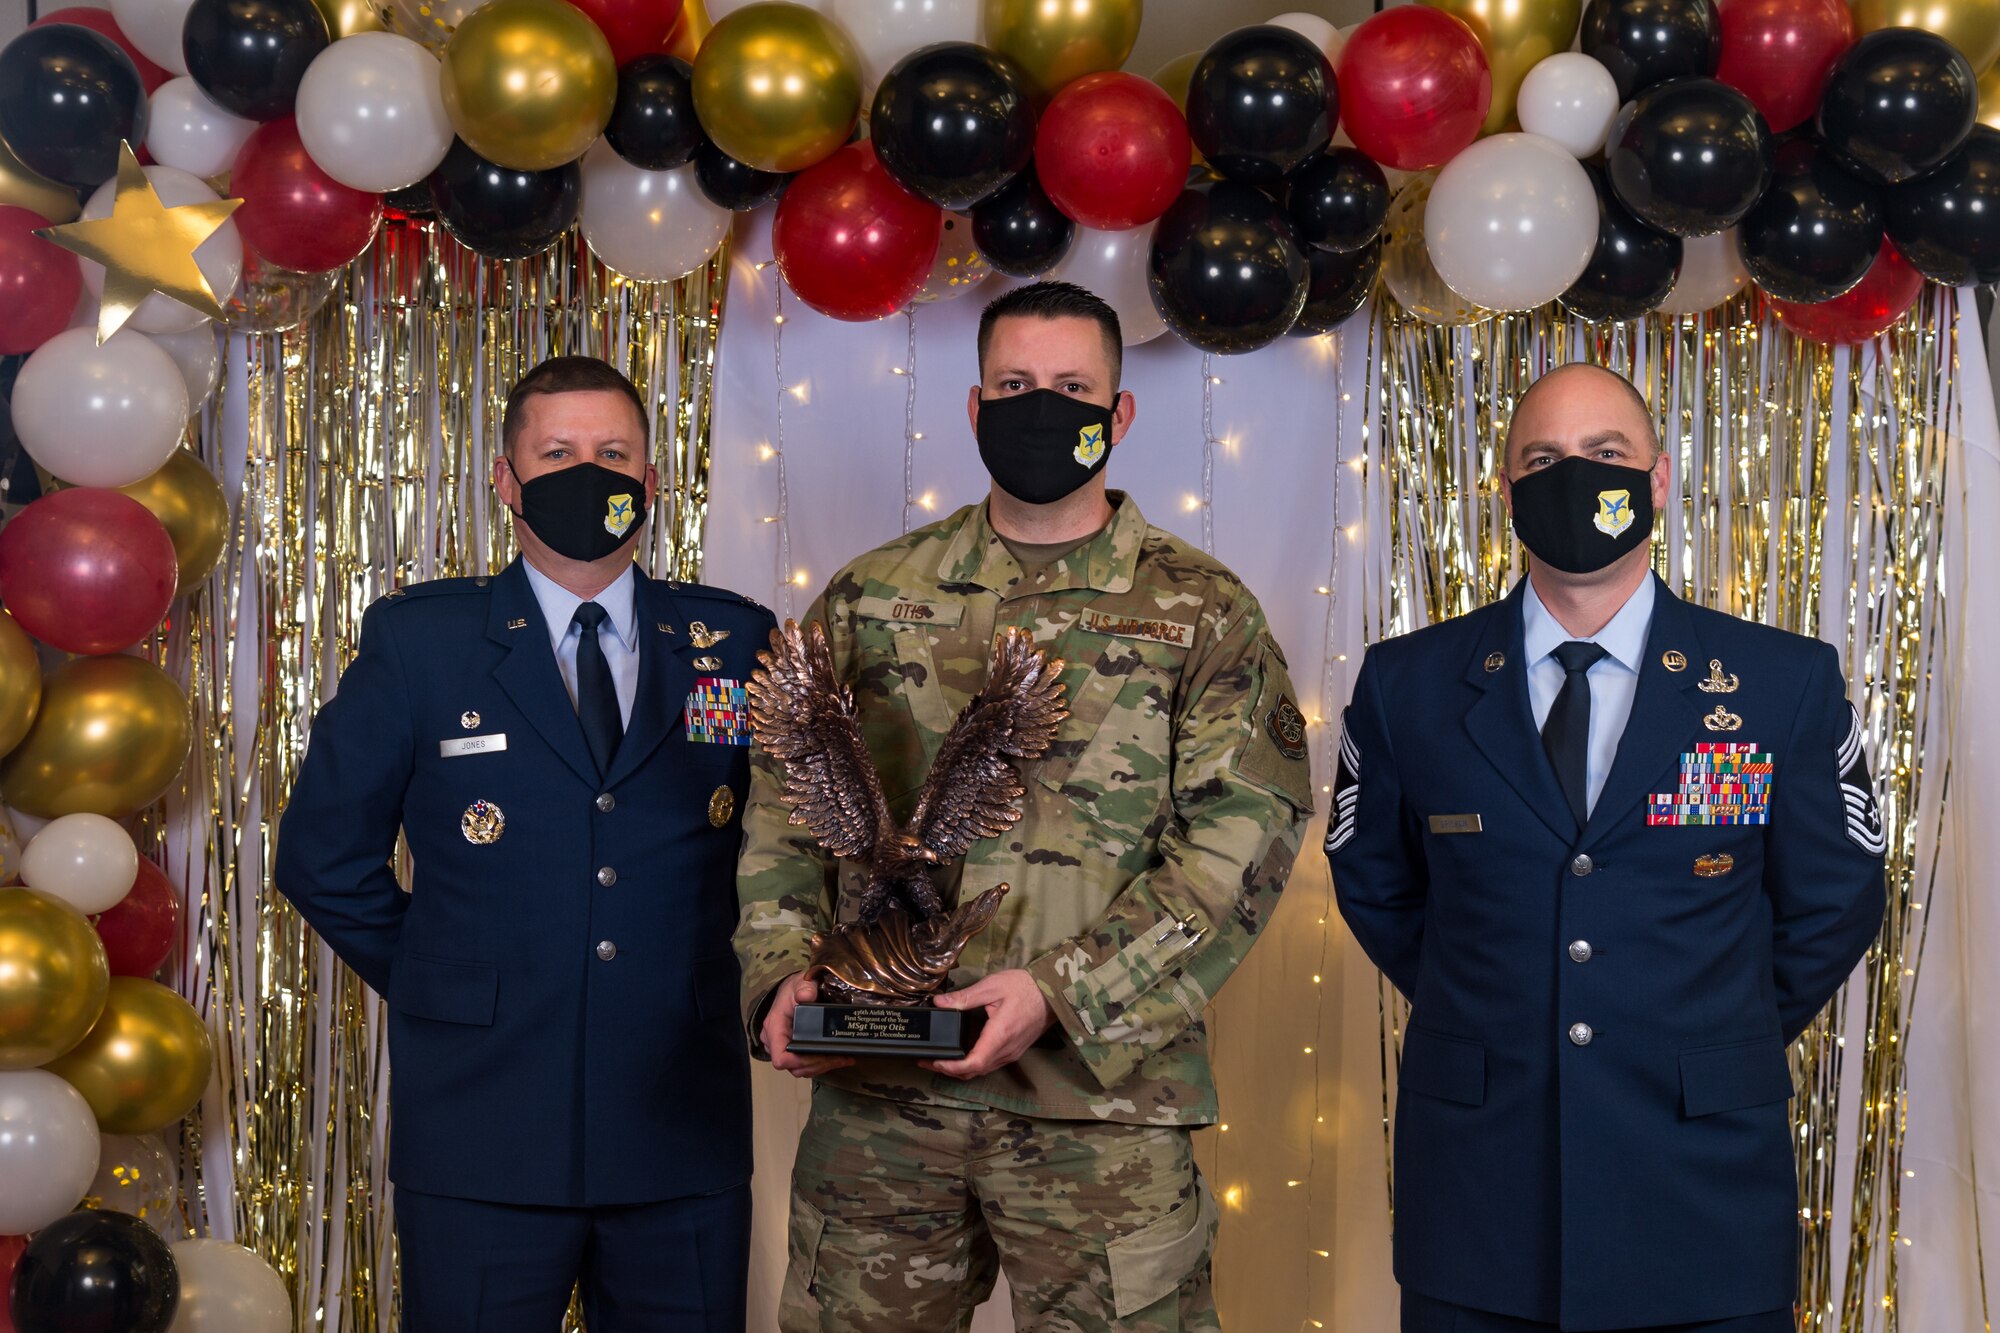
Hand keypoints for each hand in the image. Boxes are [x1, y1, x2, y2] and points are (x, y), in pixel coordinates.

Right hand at [763, 972, 855, 1078]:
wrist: (793, 990)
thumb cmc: (793, 989)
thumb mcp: (800, 983)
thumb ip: (804, 988)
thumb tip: (806, 996)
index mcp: (774, 1027)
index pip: (780, 1057)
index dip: (798, 1062)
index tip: (818, 1058)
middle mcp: (776, 1041)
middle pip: (794, 1066)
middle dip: (818, 1064)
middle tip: (838, 1057)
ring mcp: (783, 1047)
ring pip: (801, 1069)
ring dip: (822, 1066)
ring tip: (841, 1058)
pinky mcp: (792, 1050)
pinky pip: (805, 1065)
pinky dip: (821, 1064)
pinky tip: (837, 1058)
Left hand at [920, 969, 1056, 1079]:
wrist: (1052, 993)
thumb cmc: (1024, 987)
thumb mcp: (992, 986)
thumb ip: (964, 997)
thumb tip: (939, 1002)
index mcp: (1000, 1035)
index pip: (973, 1063)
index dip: (951, 1068)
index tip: (934, 1061)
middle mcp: (1006, 1050)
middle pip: (975, 1072)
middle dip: (949, 1070)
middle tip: (928, 1062)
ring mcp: (1011, 1053)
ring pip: (983, 1070)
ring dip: (961, 1070)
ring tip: (941, 1060)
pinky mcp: (1014, 1051)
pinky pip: (991, 1064)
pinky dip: (974, 1065)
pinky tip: (963, 1055)